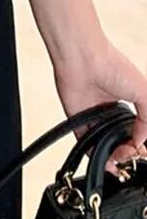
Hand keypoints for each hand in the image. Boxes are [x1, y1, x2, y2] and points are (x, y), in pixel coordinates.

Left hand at [54, 37, 146, 177]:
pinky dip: (96, 154)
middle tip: (132, 152)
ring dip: (115, 157)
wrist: (84, 59)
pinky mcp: (78, 121)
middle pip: (122, 142)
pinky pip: (87, 144)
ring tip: (120, 155)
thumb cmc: (111, 66)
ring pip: (106, 146)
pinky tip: (107, 159)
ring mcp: (95, 118)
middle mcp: (110, 111)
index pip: (137, 132)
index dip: (141, 144)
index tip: (143, 150)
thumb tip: (141, 141)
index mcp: (127, 103)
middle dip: (129, 153)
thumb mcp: (143, 91)